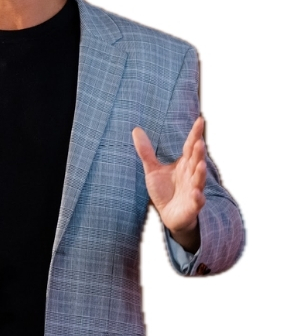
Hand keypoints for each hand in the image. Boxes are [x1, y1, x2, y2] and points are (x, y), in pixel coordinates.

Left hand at [132, 117, 206, 251]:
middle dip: (198, 152)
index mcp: (184, 164)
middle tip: (199, 141)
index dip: (195, 134)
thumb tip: (136, 129)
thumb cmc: (164, 191)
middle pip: (195, 161)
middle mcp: (191, 175)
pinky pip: (197, 201)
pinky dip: (197, 198)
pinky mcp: (192, 206)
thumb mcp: (152, 170)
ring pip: (198, 180)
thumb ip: (146, 151)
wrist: (169, 215)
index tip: (200, 120)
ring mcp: (193, 190)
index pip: (190, 146)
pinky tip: (196, 193)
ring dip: (200, 173)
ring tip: (200, 164)